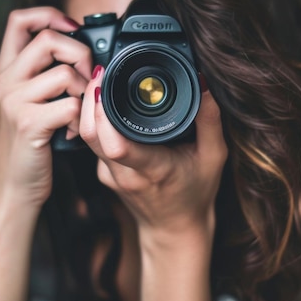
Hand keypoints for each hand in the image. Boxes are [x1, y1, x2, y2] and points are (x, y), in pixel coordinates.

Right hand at [0, 7, 91, 216]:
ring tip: (78, 112)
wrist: (13, 188)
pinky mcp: (28, 124)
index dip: (49, 15)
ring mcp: (13, 102)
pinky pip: (70, 105)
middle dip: (80, 54)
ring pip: (64, 73)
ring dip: (83, 92)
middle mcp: (4, 83)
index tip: (73, 30)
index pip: (19, 20)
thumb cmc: (28, 146)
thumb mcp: (28, 105)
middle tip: (87, 78)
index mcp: (5, 73)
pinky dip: (80, 118)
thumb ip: (43, 78)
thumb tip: (81, 54)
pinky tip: (73, 132)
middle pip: (48, 39)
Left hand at [79, 65, 227, 234]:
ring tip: (102, 82)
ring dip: (89, 108)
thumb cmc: (196, 193)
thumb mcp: (214, 156)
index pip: (115, 145)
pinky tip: (107, 105)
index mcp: (151, 169)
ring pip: (87, 137)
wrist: (174, 228)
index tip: (103, 84)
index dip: (101, 113)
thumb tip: (204, 84)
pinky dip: (96, 121)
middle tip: (101, 72)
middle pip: (90, 135)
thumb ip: (209, 120)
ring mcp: (109, 175)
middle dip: (90, 99)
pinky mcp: (103, 173)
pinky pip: (93, 143)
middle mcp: (123, 174)